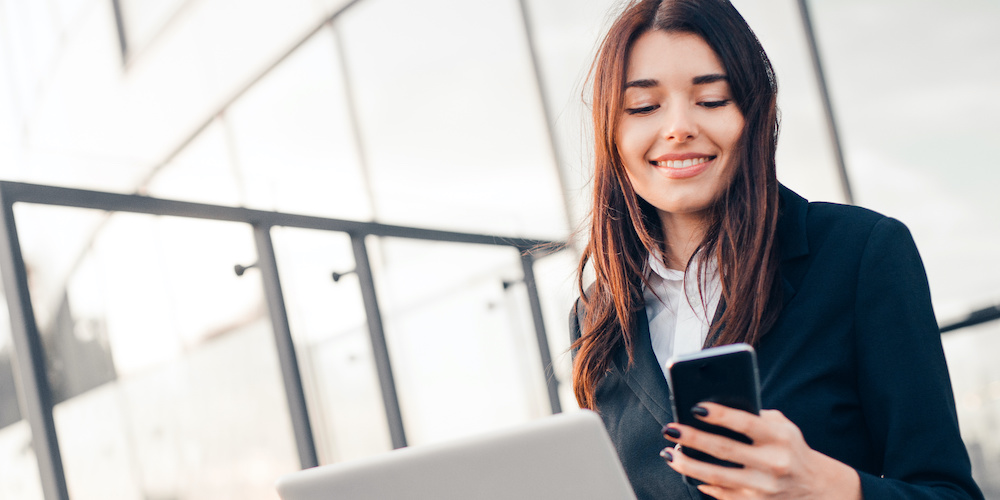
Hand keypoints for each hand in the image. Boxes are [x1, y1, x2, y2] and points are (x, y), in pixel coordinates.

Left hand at [661, 402, 860, 499]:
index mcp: (780, 438)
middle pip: (724, 450)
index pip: (745, 423)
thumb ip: (754, 416)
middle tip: (669, 429)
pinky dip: (702, 483)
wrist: (816, 487)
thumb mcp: (782, 426)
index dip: (719, 415)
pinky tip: (686, 471)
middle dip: (692, 439)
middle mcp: (772, 464)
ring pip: (717, 476)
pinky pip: (722, 494)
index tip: (695, 407)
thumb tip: (712, 411)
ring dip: (687, 465)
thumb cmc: (790, 447)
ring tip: (668, 454)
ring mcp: (763, 488)